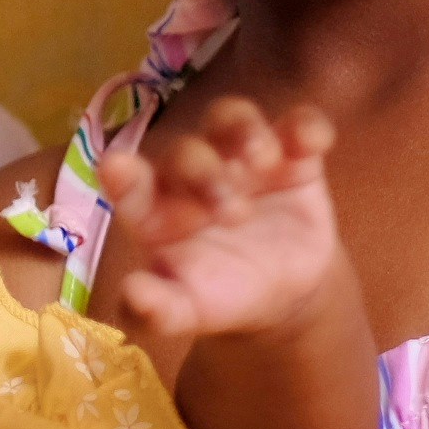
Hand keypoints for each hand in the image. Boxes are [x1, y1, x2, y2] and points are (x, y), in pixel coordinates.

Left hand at [99, 95, 350, 356]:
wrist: (282, 292)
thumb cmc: (220, 294)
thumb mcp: (189, 311)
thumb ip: (158, 309)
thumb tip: (133, 294)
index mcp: (156, 210)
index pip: (131, 185)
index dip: (125, 176)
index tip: (117, 168)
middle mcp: (192, 173)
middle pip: (187, 151)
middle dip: (203, 172)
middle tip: (231, 213)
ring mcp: (241, 157)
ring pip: (232, 117)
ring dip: (243, 130)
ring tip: (260, 159)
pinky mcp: (291, 155)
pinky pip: (298, 123)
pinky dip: (306, 125)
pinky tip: (311, 143)